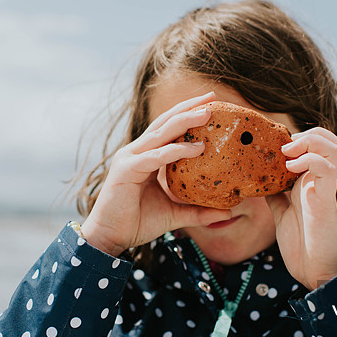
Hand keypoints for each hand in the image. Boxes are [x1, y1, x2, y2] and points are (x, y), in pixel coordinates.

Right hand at [81, 92, 232, 256]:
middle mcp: (136, 152)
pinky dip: (176, 151)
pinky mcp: (127, 170)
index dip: (187, 115)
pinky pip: (156, 157)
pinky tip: (197, 148)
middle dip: (189, 108)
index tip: (211, 105)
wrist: (109, 239)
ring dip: (185, 121)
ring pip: (161, 133)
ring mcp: (130, 158)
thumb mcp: (174, 214)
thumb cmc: (136, 223)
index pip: (168, 129)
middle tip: (212, 97)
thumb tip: (227, 211)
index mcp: (145, 157)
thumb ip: (198, 211)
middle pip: (165, 123)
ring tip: (207, 113)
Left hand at [267, 127, 336, 289]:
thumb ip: (276, 196)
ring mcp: (326, 188)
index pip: (318, 143)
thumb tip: (262, 182)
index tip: (277, 145)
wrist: (315, 271)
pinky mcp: (326, 200)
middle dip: (309, 133)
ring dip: (312, 142)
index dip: (301, 136)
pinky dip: (310, 161)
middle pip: (331, 139)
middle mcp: (322, 180)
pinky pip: (327, 169)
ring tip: (289, 154)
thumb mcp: (282, 213)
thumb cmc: (302, 245)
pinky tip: (290, 169)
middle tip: (285, 146)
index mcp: (312, 180)